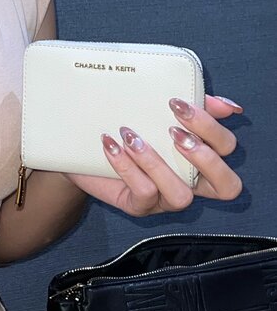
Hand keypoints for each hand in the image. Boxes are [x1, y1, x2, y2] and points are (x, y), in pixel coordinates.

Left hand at [66, 95, 242, 216]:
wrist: (82, 148)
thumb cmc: (126, 129)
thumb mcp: (155, 112)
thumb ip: (192, 107)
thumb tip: (228, 106)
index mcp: (200, 156)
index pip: (227, 149)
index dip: (211, 128)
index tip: (178, 104)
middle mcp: (190, 182)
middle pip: (226, 186)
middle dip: (204, 157)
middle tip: (173, 131)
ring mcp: (165, 199)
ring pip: (181, 196)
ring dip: (158, 163)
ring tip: (132, 137)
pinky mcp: (138, 206)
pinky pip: (143, 194)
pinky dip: (127, 167)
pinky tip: (111, 145)